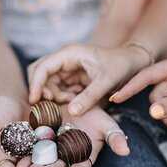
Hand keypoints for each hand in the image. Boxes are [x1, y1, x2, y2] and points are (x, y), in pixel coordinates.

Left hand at [14, 106, 129, 166]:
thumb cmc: (95, 113)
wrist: (75, 100)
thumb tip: (126, 151)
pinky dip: (25, 154)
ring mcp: (53, 148)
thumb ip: (114, 136)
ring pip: (43, 161)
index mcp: (84, 155)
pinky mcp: (40, 139)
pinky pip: (32, 148)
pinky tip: (17, 160)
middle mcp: (67, 155)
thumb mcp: (106, 122)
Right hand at [28, 43, 150, 115]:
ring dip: (53, 95)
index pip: (43, 67)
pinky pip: (57, 89)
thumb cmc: (121, 66)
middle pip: (40, 74)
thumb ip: (90, 96)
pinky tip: (74, 101)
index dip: (36, 84)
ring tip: (71, 101)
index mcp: (69, 54)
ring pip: (47, 84)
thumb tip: (72, 111)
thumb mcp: (107, 81)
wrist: (132, 62)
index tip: (34, 100)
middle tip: (51, 104)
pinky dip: (61, 97)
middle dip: (41, 90)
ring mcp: (66, 69)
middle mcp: (64, 59)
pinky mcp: (71, 78)